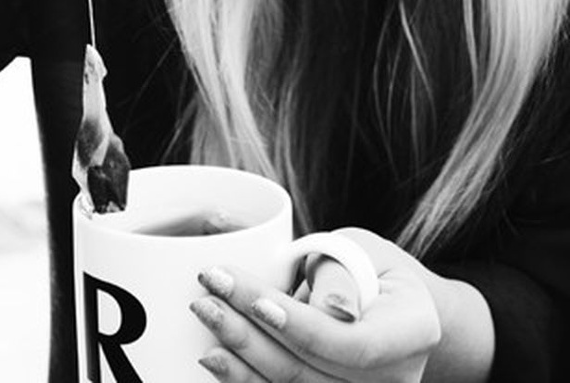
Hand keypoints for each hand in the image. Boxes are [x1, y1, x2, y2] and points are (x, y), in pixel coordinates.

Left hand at [190, 230, 441, 382]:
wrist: (384, 306)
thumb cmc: (368, 267)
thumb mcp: (362, 250)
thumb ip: (341, 275)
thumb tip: (332, 311)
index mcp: (414, 331)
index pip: (351, 342)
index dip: (298, 326)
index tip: (253, 298)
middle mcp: (397, 379)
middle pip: (313, 370)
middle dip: (251, 332)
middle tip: (206, 294)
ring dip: (241, 359)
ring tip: (205, 318)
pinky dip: (247, 380)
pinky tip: (218, 357)